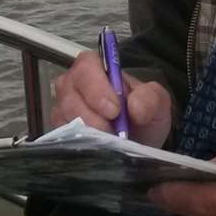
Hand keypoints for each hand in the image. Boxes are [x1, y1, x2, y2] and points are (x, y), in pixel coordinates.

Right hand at [49, 49, 172, 147]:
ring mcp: (62, 108)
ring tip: (108, 142)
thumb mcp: (157, 104)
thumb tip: (134, 106)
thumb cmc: (144, 116)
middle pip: (70, 94)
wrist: (138, 142)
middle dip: (91, 116)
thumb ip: (151, 98)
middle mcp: (74, 84)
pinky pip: (59, 136)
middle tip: (112, 132)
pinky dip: (78, 144)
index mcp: (97, 68)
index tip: (114, 111)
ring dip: (87, 132)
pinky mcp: (58, 131)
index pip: (87, 67)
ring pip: (63, 117)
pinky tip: (95, 149)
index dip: (97, 88)